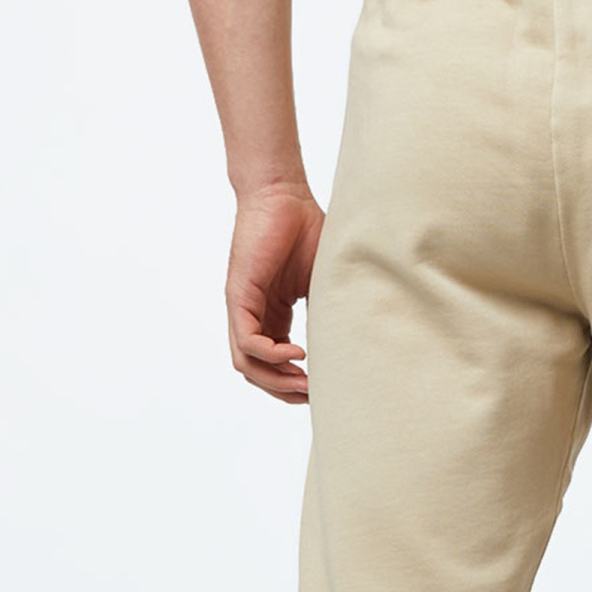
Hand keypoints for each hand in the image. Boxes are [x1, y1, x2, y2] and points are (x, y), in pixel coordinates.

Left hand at [225, 182, 323, 401]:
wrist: (285, 194)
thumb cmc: (306, 229)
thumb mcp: (324, 281)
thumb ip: (328, 312)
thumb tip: (353, 344)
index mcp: (273, 313)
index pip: (275, 362)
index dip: (294, 382)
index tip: (321, 389)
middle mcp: (254, 314)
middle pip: (257, 371)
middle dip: (285, 390)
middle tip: (312, 397)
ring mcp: (244, 307)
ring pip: (247, 363)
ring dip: (275, 380)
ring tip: (304, 382)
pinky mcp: (239, 295)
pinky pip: (247, 340)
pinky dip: (271, 354)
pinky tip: (298, 353)